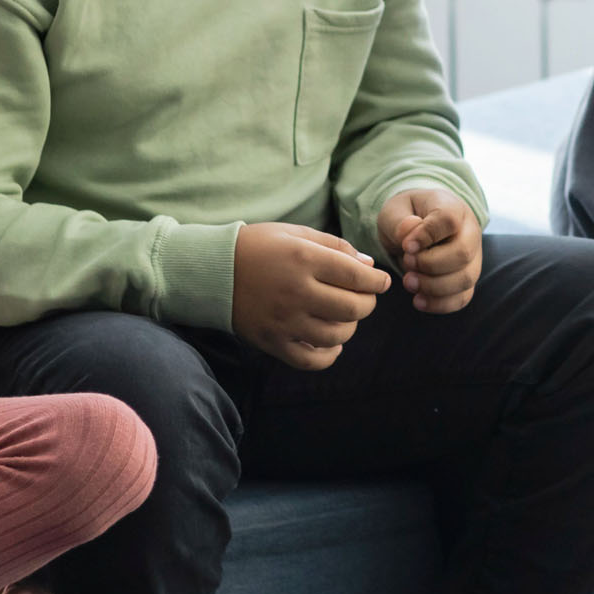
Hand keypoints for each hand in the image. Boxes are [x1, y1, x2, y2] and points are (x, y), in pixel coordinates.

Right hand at [232, 222, 388, 369]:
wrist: (212, 270)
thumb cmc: (258, 247)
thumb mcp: (295, 233)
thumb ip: (335, 247)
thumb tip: (369, 267)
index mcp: (303, 259)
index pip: (357, 276)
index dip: (377, 281)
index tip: (381, 281)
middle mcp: (296, 291)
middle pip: (353, 308)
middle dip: (367, 303)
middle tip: (363, 297)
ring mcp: (284, 320)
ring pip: (337, 336)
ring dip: (349, 327)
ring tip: (343, 316)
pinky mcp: (273, 342)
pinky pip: (312, 360)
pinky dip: (330, 355)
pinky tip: (332, 343)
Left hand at [377, 189, 483, 314]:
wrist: (415, 227)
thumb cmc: (406, 216)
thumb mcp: (395, 210)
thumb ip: (399, 221)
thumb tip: (409, 232)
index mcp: (452, 207)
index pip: (449, 220)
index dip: (427, 235)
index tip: (406, 245)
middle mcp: (470, 232)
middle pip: (462, 253)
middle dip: (430, 265)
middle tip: (407, 263)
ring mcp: (473, 257)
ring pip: (465, 279)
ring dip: (434, 287)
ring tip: (408, 282)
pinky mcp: (467, 279)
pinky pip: (462, 297)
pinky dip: (440, 304)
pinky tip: (418, 300)